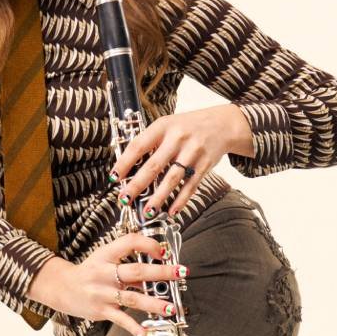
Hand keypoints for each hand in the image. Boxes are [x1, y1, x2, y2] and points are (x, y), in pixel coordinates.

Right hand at [27, 233, 184, 335]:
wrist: (63, 288)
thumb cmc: (90, 272)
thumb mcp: (105, 260)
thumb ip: (129, 265)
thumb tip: (157, 273)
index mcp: (106, 255)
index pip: (130, 243)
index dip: (148, 245)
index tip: (164, 251)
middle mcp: (105, 273)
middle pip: (137, 272)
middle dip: (161, 272)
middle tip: (180, 272)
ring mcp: (103, 293)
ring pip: (133, 298)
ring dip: (154, 304)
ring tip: (171, 308)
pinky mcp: (102, 311)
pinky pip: (121, 320)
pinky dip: (134, 328)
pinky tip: (146, 334)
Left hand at [111, 104, 248, 214]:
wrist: (222, 124)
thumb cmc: (188, 126)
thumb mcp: (167, 125)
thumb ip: (150, 142)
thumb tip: (128, 167)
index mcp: (163, 126)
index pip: (139, 145)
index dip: (124, 163)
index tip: (114, 177)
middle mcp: (177, 139)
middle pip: (154, 166)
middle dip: (137, 185)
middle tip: (125, 199)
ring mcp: (192, 152)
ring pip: (172, 179)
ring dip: (158, 198)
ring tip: (147, 212)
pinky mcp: (204, 165)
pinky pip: (190, 186)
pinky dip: (180, 200)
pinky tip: (171, 211)